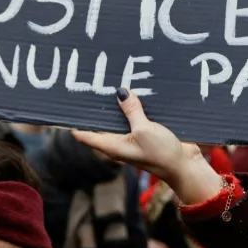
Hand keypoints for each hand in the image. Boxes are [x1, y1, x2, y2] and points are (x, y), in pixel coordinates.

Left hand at [73, 89, 221, 205]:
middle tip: (88, 84)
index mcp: (110, 145)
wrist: (184, 166)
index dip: (72, 121)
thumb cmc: (161, 153)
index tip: (63, 106)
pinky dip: (134, 106)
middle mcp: (118, 142)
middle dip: (96, 107)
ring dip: (117, 104)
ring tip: (109, 81)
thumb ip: (132, 111)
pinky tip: (135, 91)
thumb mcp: (144, 129)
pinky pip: (135, 117)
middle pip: (101, 123)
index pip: (84, 134)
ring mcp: (131, 137)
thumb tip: (120, 92)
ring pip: (119, 118)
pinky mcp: (145, 133)